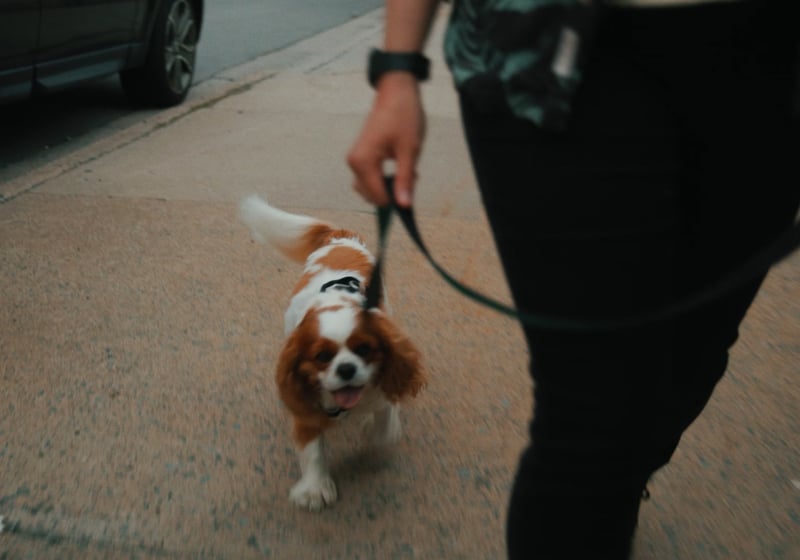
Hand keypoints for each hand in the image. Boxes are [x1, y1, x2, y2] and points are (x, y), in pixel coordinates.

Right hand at [347, 72, 425, 207]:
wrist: (396, 92)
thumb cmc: (404, 117)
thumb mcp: (409, 150)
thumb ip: (405, 180)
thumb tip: (404, 206)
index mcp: (363, 162)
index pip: (378, 197)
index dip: (397, 200)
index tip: (412, 188)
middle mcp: (354, 163)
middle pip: (372, 196)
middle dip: (393, 192)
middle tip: (412, 175)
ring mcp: (355, 159)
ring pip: (370, 189)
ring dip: (389, 186)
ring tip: (406, 170)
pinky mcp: (359, 156)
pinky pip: (369, 178)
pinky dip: (384, 179)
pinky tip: (399, 166)